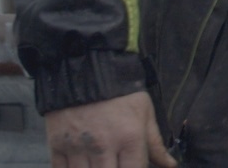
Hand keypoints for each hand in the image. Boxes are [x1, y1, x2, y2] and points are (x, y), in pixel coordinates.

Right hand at [44, 90, 174, 167]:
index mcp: (129, 138)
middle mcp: (103, 146)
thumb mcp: (144, 113)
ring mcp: (78, 147)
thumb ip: (155, 144)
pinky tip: (80, 164)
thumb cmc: (121, 93)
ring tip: (100, 161)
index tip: (131, 165)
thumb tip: (170, 166)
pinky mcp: (56, 146)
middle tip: (114, 162)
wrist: (86, 69)